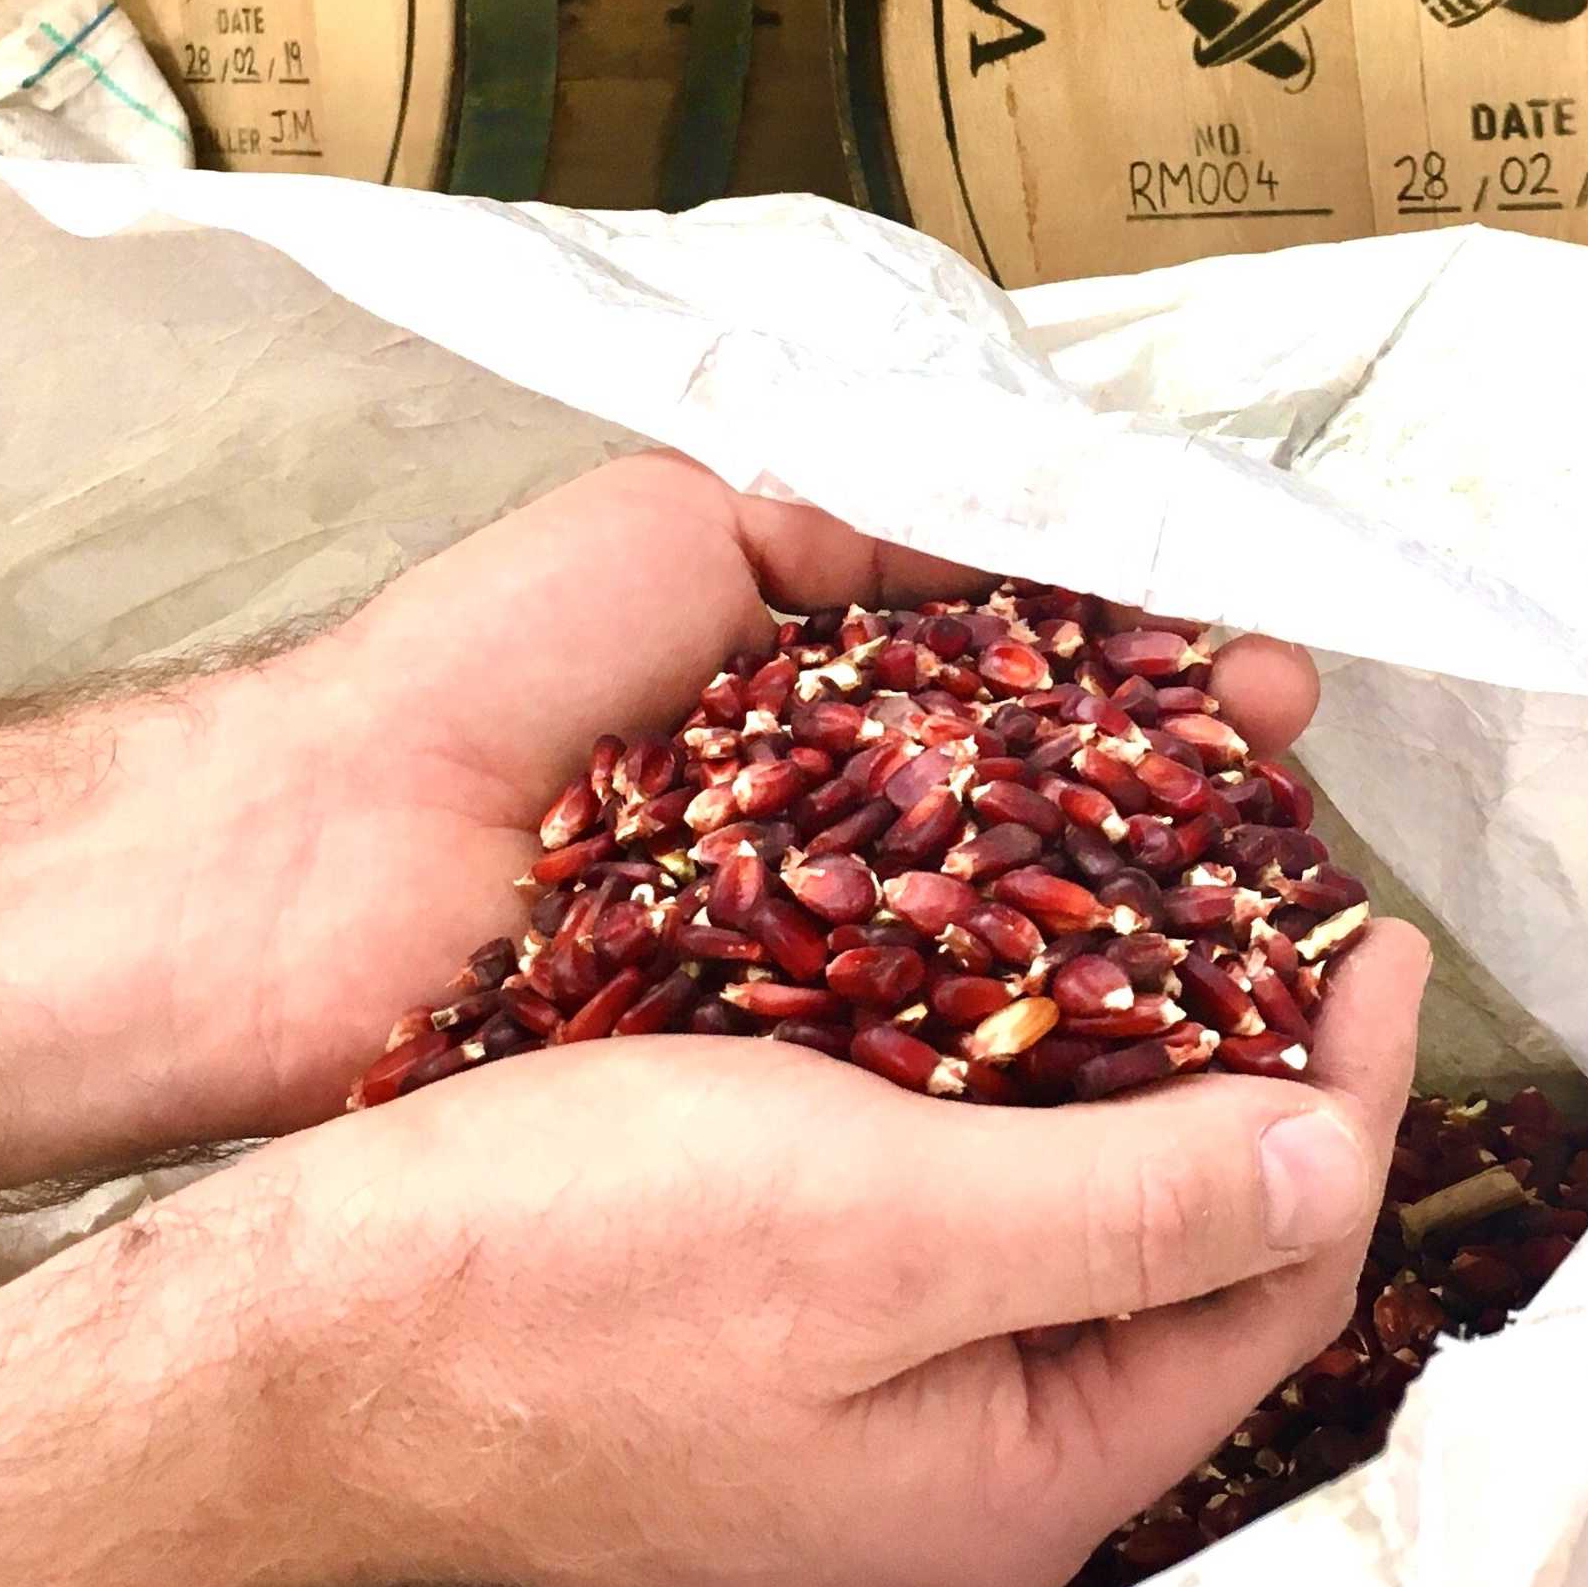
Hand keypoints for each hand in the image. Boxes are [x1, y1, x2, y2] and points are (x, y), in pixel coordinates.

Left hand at [199, 452, 1323, 1131]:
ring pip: (1003, 938)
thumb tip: (1035, 513)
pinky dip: (1025, 1038)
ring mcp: (801, 956)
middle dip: (1174, 789)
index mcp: (808, 691)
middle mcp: (825, 826)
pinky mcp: (767, 1073)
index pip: (1023, 669)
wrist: (290, 877)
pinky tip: (1139, 1030)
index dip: (1145, 665)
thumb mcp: (681, 523)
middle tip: (1297, 783)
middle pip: (1041, 811)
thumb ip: (856, 514)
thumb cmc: (478, 676)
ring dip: (1130, 917)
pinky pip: (919, 1054)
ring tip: (1263, 903)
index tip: (1257, 666)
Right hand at [244, 917, 1430, 1586]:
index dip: (1347, 1086)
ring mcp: (877, 1359)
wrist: (292, 1328)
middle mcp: (971, 1425)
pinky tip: (986, 924)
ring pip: (1070, 1176)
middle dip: (1251, 1044)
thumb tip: (1343, 1157)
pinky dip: (995, 1039)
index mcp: (1026, 1457)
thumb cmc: (560, 1280)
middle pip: (1190, 1224)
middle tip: (1272, 870)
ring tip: (1161, 862)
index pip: (1277, 1266)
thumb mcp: (875, 1231)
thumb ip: (1128, 1206)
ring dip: (1128, 1024)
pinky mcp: (791, 1284)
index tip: (1368, 926)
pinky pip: (949, 1155)